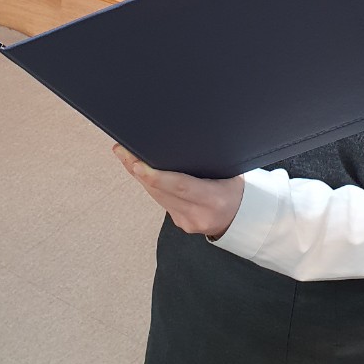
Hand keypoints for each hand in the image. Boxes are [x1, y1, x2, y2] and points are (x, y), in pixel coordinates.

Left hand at [113, 145, 243, 238]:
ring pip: (156, 196)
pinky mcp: (179, 223)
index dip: (156, 176)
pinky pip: (161, 201)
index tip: (137, 164)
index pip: (180, 186)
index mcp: (214, 199)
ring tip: (124, 155)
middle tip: (121, 150)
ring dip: (140, 176)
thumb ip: (206, 162)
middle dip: (138, 169)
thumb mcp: (230, 173)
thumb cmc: (236, 189)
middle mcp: (198, 214)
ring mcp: (187, 221)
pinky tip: (140, 172)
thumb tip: (182, 140)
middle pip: (161, 191)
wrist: (242, 218)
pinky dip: (151, 186)